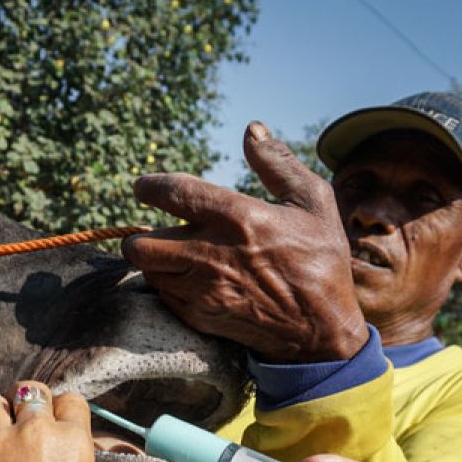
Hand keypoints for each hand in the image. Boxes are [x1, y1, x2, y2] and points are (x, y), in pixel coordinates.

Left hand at [122, 122, 366, 362]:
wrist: (321, 331)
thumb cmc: (321, 260)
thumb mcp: (313, 202)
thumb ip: (278, 163)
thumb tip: (251, 130)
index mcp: (237, 218)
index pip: (172, 193)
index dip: (149, 187)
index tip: (144, 187)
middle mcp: (210, 254)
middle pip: (140, 243)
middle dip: (141, 233)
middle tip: (159, 229)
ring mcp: (201, 290)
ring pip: (147, 271)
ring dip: (154, 260)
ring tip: (174, 254)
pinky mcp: (198, 316)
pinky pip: (162, 296)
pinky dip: (168, 284)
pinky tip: (189, 278)